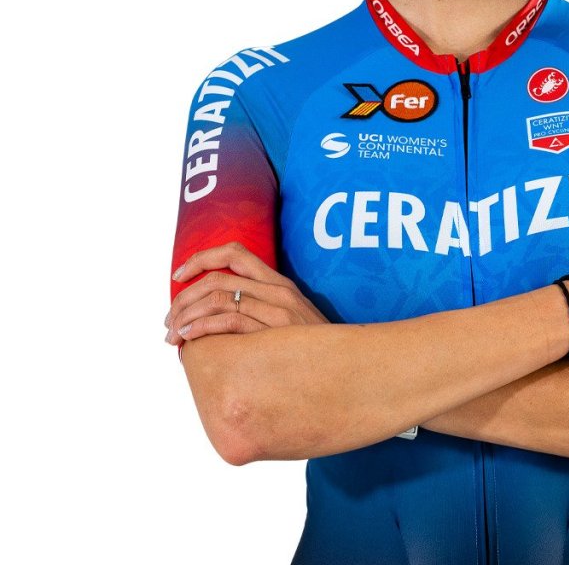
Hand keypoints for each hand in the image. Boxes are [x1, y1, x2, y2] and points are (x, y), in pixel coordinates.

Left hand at [165, 242, 327, 345]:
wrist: (347, 367)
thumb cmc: (312, 351)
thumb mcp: (290, 321)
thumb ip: (261, 312)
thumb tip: (216, 320)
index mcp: (279, 283)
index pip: (235, 252)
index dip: (202, 258)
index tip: (178, 275)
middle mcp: (277, 290)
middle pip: (217, 279)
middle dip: (184, 298)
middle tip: (168, 321)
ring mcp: (278, 309)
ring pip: (218, 297)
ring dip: (187, 315)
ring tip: (174, 335)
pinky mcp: (275, 331)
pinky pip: (230, 320)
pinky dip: (203, 327)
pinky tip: (190, 338)